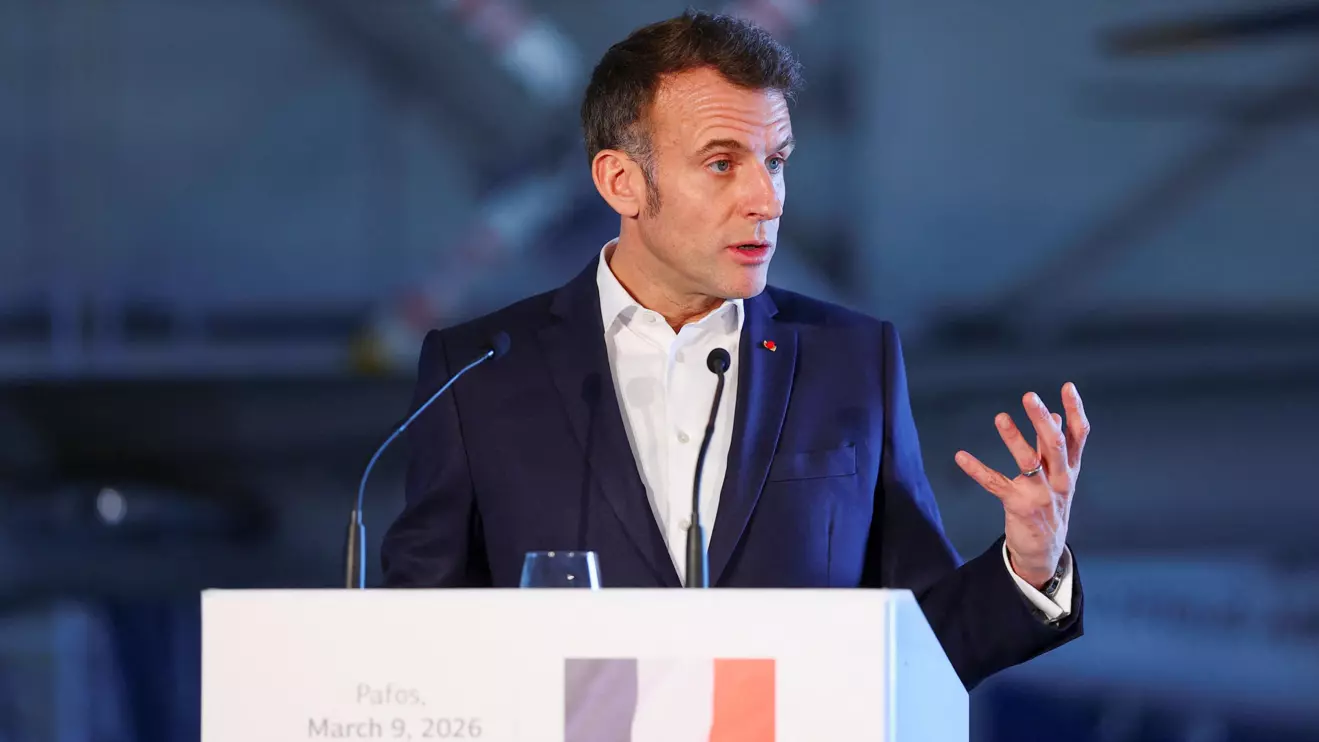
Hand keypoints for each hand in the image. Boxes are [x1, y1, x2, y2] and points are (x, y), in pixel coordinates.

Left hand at [954, 383, 1089, 588]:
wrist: (1045, 550)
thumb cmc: (1051, 505)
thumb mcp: (1060, 476)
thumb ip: (1057, 447)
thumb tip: (1056, 415)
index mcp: (1070, 469)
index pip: (1078, 436)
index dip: (1075, 410)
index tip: (1068, 386)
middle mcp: (1059, 480)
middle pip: (1054, 445)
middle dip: (1042, 420)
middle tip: (1029, 396)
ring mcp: (1039, 494)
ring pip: (1028, 462)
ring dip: (1013, 438)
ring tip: (1000, 417)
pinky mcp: (1018, 506)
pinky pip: (995, 484)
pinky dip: (977, 469)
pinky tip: (961, 456)